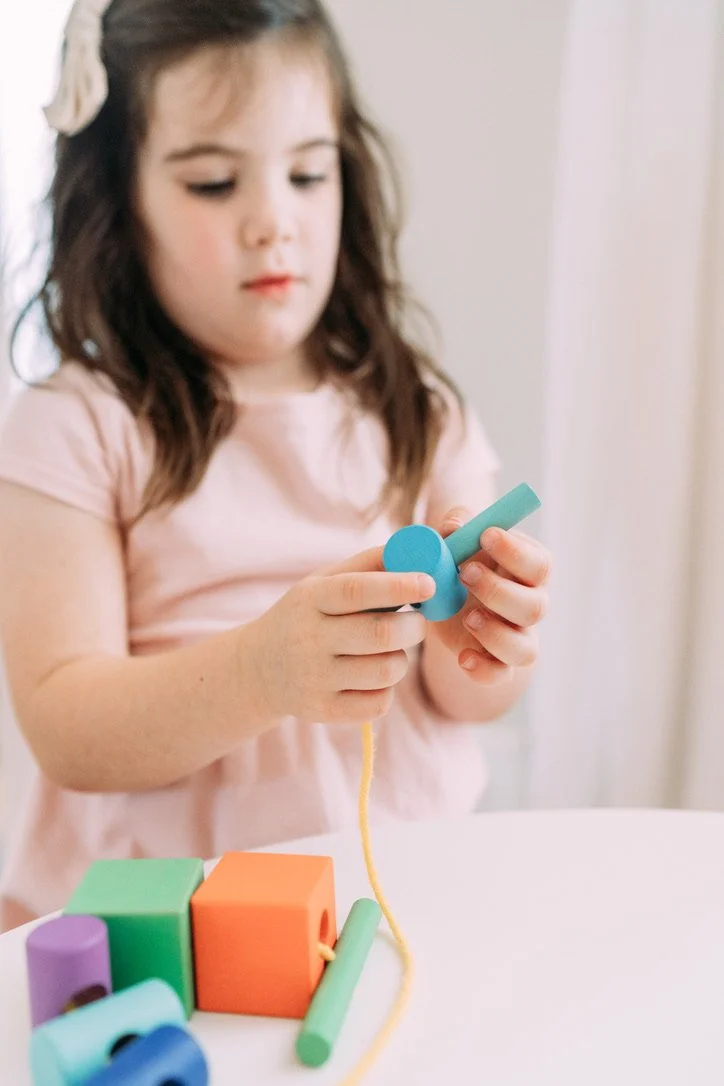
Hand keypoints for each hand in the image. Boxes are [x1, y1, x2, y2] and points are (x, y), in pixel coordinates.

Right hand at [248, 548, 434, 724]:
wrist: (258, 668)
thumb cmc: (306, 616)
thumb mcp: (323, 583)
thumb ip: (368, 565)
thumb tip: (418, 545)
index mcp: (310, 599)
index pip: (357, 590)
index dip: (399, 585)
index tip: (429, 583)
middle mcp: (308, 639)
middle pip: (381, 633)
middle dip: (414, 626)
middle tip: (417, 621)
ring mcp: (314, 679)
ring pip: (387, 670)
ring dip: (402, 658)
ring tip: (389, 650)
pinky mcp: (323, 711)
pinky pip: (379, 703)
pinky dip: (386, 689)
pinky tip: (371, 676)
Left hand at [427, 507, 551, 683]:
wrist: (444, 598)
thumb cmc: (460, 560)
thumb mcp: (456, 539)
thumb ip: (457, 526)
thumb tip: (454, 526)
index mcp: (528, 572)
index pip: (540, 564)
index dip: (516, 551)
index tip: (485, 536)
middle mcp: (530, 605)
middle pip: (536, 607)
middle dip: (499, 591)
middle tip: (464, 573)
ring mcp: (516, 637)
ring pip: (526, 649)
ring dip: (495, 634)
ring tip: (467, 617)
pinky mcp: (496, 662)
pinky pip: (501, 675)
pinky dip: (483, 670)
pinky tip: (462, 656)